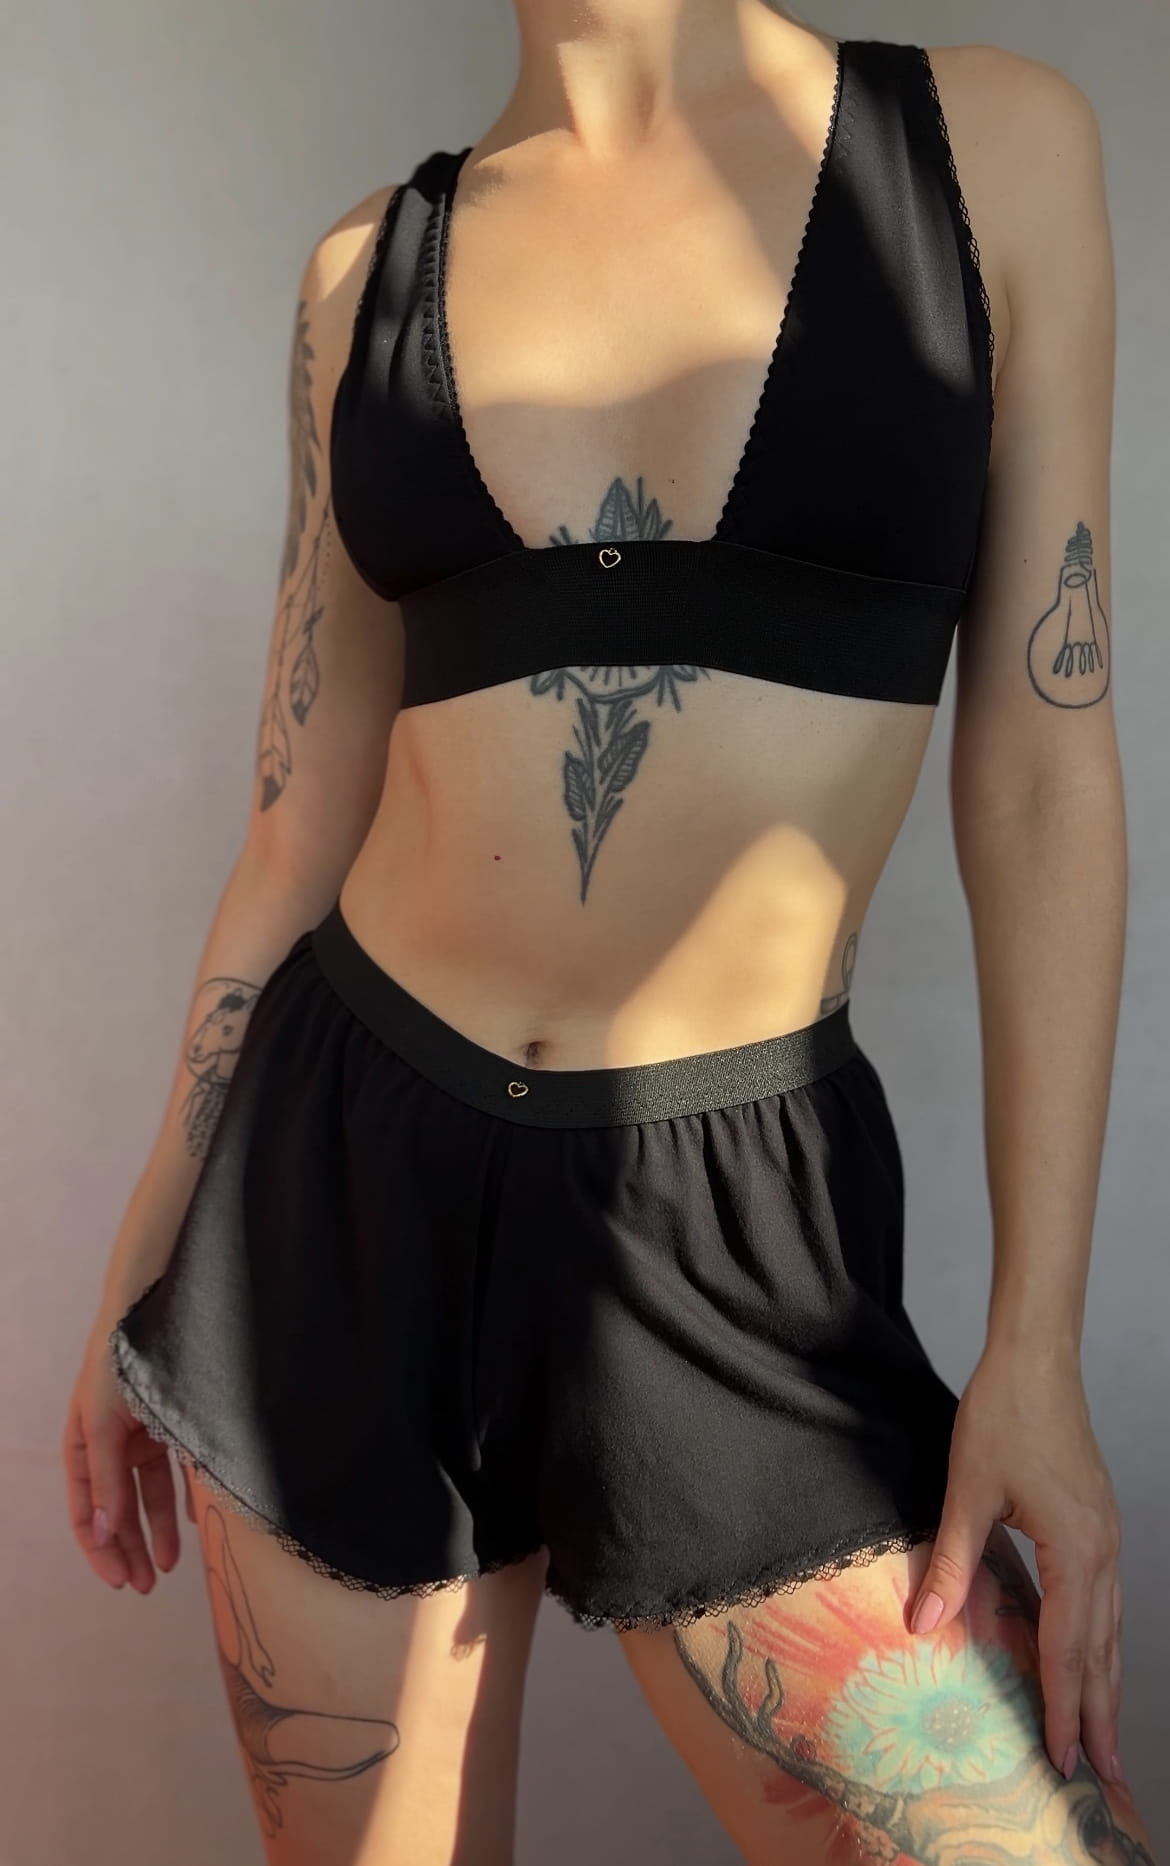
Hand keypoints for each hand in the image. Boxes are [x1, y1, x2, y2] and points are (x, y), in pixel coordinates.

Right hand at [62, 1309, 193, 1591]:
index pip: (85, 1510)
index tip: (118, 1580)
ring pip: (147, 1496)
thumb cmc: (121, 1363)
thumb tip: (102, 1533)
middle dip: (129, 1549)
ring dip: (156, 1532)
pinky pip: (176, 1473)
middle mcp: (111, 1445)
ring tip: (170, 1567)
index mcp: (83, 1444)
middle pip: (117, 1510)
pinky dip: (182, 1500)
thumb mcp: (105, 1422)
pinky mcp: (171, 1427)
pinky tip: (192, 1527)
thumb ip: (106, 1478)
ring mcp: (142, 1437)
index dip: (99, 1547)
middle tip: (146, 1586)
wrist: (158, 1309)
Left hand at [908, 1344, 1122, 1785]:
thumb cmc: (1003, 1415)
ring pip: (1111, 1629)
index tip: (1064, 1762)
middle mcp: (1102, 1552)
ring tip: (1105, 1737)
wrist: (1037, 1358)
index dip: (1065, 1708)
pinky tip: (1092, 1660)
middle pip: (1103, 1651)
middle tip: (1106, 1779)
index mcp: (1076, 1550)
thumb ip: (952, 1563)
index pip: (1070, 1648)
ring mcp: (1107, 1537)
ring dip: (1107, 1684)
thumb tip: (922, 1625)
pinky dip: (1101, 1642)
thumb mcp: (968, 1491)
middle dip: (1103, 1717)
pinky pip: (1105, 1600)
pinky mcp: (1099, 1523)